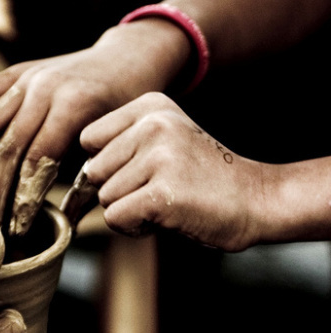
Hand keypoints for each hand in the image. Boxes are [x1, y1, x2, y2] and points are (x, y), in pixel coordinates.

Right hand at [0, 21, 189, 234]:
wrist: (129, 58)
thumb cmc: (128, 108)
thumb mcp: (118, 143)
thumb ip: (92, 180)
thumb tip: (69, 226)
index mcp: (74, 104)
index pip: (39, 158)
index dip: (25, 196)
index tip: (17, 227)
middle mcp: (45, 88)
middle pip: (10, 146)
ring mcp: (28, 78)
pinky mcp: (17, 72)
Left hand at [79, 92, 265, 250]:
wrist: (258, 200)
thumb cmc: (205, 179)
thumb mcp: (164, 142)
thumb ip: (120, 148)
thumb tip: (74, 181)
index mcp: (151, 106)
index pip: (90, 139)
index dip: (110, 166)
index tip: (143, 172)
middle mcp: (153, 124)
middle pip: (94, 171)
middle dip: (119, 191)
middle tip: (161, 190)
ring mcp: (158, 157)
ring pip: (105, 197)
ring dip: (130, 210)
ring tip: (169, 201)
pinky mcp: (162, 193)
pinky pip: (116, 218)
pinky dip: (136, 227)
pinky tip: (168, 217)